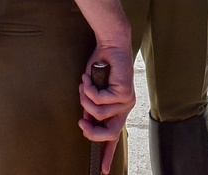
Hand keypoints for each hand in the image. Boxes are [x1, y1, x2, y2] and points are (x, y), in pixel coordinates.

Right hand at [78, 44, 135, 168]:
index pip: (114, 137)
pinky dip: (89, 88)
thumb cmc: (100, 66)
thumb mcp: (91, 92)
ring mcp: (126, 100)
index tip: (104, 171)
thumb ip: (91, 109)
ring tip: (85, 84)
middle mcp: (125, 107)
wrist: (109, 45)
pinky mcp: (124, 92)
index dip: (108, 155)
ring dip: (85, 99)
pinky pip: (99, 100)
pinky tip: (90, 77)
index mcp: (117, 109)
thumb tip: (87, 124)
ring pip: (98, 114)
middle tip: (81, 123)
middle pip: (110, 134)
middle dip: (92, 132)